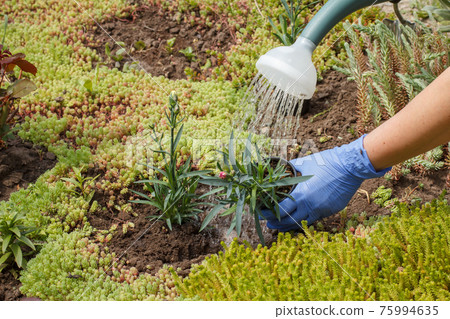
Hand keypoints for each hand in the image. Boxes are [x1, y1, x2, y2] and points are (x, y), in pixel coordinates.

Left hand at [261, 135, 390, 230]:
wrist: (350, 166)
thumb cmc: (327, 162)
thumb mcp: (305, 164)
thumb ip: (291, 169)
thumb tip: (281, 169)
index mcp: (302, 195)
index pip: (281, 210)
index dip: (269, 213)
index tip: (262, 211)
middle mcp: (311, 206)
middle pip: (289, 221)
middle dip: (277, 223)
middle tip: (268, 222)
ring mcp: (322, 210)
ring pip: (302, 223)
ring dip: (289, 225)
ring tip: (280, 226)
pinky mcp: (331, 211)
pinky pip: (314, 219)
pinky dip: (303, 220)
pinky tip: (297, 219)